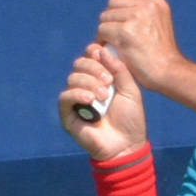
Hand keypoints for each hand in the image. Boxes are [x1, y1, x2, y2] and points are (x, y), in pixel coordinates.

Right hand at [58, 43, 146, 158]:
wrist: (126, 145)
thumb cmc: (130, 119)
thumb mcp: (131, 90)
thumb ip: (119, 69)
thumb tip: (101, 49)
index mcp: (100, 78)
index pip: (89, 56)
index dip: (94, 53)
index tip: (104, 58)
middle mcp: (86, 86)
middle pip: (79, 64)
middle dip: (94, 68)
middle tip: (108, 82)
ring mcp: (76, 99)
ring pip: (72, 78)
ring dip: (89, 83)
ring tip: (104, 96)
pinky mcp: (67, 114)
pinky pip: (64, 97)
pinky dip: (77, 94)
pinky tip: (90, 100)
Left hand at [97, 0, 180, 91]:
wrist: (168, 72)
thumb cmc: (160, 54)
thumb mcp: (160, 24)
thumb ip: (145, 10)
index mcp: (157, 3)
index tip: (126, 5)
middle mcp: (147, 6)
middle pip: (114, 1)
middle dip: (112, 17)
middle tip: (118, 33)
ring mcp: (136, 18)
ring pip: (105, 16)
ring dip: (107, 31)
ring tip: (117, 44)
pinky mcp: (125, 32)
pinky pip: (103, 30)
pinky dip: (104, 41)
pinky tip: (113, 50)